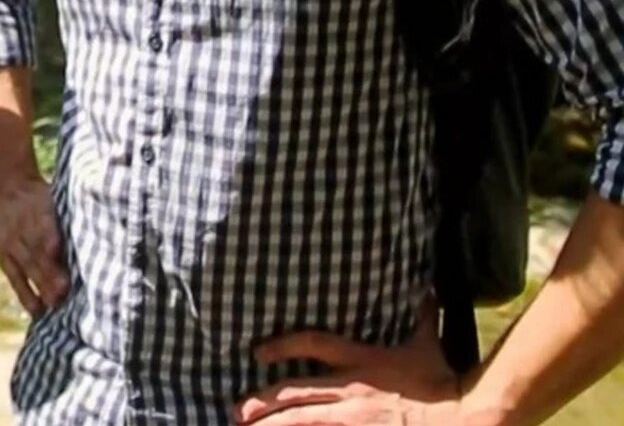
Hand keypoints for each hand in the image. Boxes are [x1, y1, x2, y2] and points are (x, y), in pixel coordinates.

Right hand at [0, 172, 69, 317]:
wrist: (7, 187)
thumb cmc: (43, 198)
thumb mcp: (56, 197)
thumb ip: (72, 218)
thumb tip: (103, 240)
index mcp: (40, 208)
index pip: (45, 226)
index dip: (52, 240)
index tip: (61, 254)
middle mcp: (22, 226)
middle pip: (36, 251)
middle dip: (50, 271)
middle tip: (65, 290)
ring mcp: (10, 242)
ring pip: (27, 266)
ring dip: (41, 286)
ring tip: (55, 305)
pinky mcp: (2, 254)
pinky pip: (14, 277)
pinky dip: (26, 295)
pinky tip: (37, 312)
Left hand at [237, 301, 465, 424]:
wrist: (462, 417)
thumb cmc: (444, 383)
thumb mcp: (428, 344)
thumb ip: (420, 315)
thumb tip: (426, 288)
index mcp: (362, 360)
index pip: (313, 344)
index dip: (282, 346)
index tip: (258, 352)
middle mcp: (351, 389)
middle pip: (294, 392)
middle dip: (262, 401)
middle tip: (237, 409)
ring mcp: (354, 418)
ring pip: (302, 420)